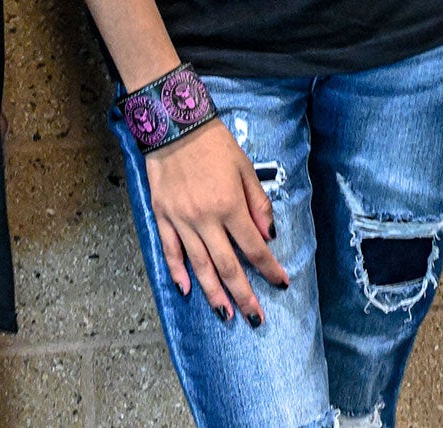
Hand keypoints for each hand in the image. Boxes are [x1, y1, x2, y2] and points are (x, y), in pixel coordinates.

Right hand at [144, 120, 288, 323]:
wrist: (174, 123)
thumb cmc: (213, 143)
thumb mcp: (244, 167)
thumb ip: (258, 204)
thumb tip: (268, 237)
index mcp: (229, 205)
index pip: (254, 247)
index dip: (269, 268)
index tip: (281, 283)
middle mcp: (205, 218)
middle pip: (228, 265)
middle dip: (244, 294)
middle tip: (255, 317)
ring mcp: (181, 219)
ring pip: (199, 265)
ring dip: (214, 293)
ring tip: (226, 314)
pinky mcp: (161, 214)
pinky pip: (170, 249)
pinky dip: (177, 271)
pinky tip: (186, 289)